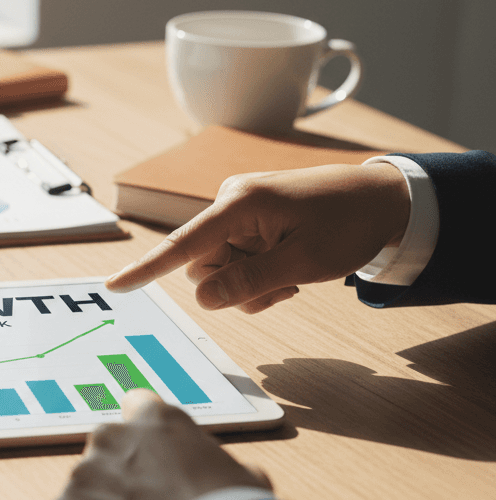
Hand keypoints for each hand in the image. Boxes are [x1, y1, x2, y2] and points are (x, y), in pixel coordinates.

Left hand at [50, 390, 269, 499]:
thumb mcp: (246, 480)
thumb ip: (226, 468)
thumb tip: (241, 477)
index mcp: (158, 420)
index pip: (138, 407)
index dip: (145, 437)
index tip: (152, 458)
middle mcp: (114, 436)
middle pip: (106, 450)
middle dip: (119, 476)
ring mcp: (84, 472)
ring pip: (85, 490)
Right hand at [105, 162, 409, 312]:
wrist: (385, 200)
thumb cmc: (349, 223)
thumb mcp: (303, 262)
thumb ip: (249, 282)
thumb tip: (202, 299)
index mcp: (240, 203)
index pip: (183, 243)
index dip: (147, 268)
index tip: (115, 287)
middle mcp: (231, 203)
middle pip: (200, 265)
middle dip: (232, 285)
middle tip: (280, 286)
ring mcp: (239, 213)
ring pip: (217, 268)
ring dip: (248, 284)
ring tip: (289, 278)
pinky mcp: (249, 222)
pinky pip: (234, 261)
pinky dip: (256, 275)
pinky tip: (286, 271)